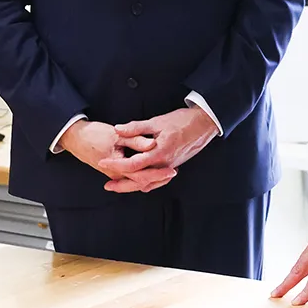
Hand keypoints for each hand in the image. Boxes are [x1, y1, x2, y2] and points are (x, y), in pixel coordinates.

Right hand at [60, 120, 162, 187]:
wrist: (75, 138)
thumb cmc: (93, 135)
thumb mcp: (116, 134)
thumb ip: (136, 139)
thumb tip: (152, 144)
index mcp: (117, 166)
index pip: (142, 175)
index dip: (158, 173)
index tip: (172, 169)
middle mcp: (116, 174)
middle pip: (141, 182)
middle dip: (158, 179)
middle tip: (174, 172)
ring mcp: (114, 174)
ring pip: (137, 181)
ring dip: (152, 178)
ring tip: (167, 173)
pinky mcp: (114, 171)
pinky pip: (131, 177)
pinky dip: (143, 176)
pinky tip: (153, 171)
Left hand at [103, 107, 218, 193]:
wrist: (204, 124)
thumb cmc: (181, 121)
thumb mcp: (156, 122)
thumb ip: (136, 128)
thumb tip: (118, 129)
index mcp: (159, 153)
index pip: (132, 164)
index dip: (116, 165)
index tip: (103, 163)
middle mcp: (164, 164)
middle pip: (139, 181)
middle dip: (122, 185)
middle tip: (107, 186)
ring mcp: (170, 166)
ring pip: (149, 183)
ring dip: (133, 186)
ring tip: (119, 186)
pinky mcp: (173, 165)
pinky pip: (158, 180)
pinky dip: (146, 183)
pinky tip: (139, 182)